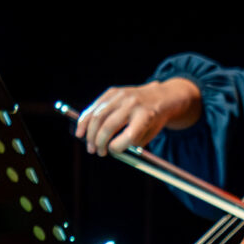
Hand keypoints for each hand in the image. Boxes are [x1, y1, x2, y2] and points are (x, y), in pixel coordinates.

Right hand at [74, 78, 201, 155]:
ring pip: (97, 116)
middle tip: (96, 151)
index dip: (117, 147)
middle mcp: (133, 104)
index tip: (111, 152)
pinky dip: (85, 119)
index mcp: (146, 116)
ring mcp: (121, 96)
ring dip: (89, 133)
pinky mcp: (113, 92)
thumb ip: (131, 143)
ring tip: (90, 145)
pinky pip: (94, 107)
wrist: (161, 97)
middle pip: (108, 126)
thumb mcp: (149, 134)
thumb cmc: (153, 119)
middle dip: (98, 142)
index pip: (128, 135)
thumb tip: (109, 148)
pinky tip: (82, 130)